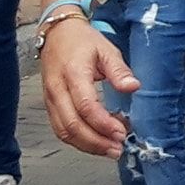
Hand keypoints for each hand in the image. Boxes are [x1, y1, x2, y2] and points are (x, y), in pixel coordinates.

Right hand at [39, 18, 136, 156]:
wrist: (57, 34)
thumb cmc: (82, 41)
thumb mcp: (106, 50)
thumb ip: (119, 71)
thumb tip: (134, 87)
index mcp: (73, 74)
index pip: (86, 106)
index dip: (103, 124)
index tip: (121, 132)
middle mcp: (58, 90)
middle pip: (72, 125)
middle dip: (96, 142)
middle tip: (117, 147)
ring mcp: (51, 100)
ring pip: (64, 131)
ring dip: (87, 145)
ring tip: (109, 150)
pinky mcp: (50, 106)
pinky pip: (60, 128)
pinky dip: (77, 140)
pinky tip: (95, 142)